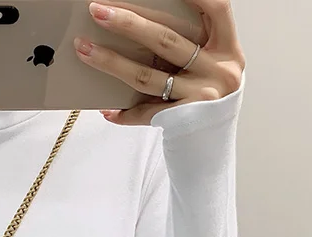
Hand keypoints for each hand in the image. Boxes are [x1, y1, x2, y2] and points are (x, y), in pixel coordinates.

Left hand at [74, 0, 245, 125]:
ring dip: (110, 62)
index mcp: (227, 49)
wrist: (212, 147)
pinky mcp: (184, 120)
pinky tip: (106, 108)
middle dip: (127, 23)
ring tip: (84, 49)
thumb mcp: (207, 68)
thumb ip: (186, 47)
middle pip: (165, 39)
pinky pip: (146, 112)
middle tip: (97, 11)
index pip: (216, 8)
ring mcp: (202, 96)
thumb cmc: (205, 100)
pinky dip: (124, 112)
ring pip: (147, 76)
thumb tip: (135, 24)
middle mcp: (219, 70)